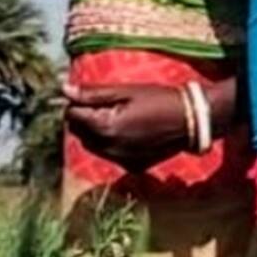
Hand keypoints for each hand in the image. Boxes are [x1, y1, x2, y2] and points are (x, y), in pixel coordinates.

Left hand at [63, 82, 191, 168]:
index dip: (78, 103)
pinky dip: (112, 145)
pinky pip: (110, 155)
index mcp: (104, 127)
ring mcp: (121, 160)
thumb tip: (64, 90)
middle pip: (79, 133)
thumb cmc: (159, 100)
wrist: (192, 120)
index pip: (72, 115)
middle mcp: (109, 148)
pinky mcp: (133, 166)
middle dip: (85, 119)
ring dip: (96, 133)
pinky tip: (130, 133)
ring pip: (92, 146)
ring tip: (117, 119)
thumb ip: (92, 93)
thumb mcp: (125, 91)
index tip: (92, 95)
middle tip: (106, 106)